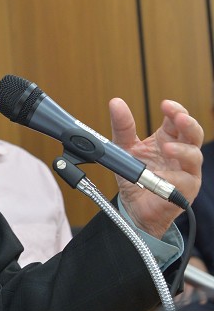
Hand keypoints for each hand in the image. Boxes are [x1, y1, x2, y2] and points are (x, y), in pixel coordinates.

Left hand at [109, 97, 202, 239]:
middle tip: (178, 117)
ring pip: (194, 155)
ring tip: (167, 147)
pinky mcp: (186, 190)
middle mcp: (181, 153)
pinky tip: (159, 175)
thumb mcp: (124, 149)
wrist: (133, 207)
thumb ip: (122, 127)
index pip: (178, 118)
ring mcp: (186, 171)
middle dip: (188, 123)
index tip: (165, 104)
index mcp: (168, 138)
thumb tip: (116, 103)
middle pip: (194, 133)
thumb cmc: (134, 177)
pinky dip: (172, 177)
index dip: (175, 110)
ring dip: (182, 150)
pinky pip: (185, 181)